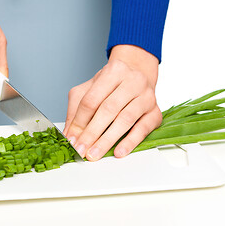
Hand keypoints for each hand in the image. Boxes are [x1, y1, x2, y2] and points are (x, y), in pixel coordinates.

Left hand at [64, 45, 161, 160]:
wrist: (139, 75)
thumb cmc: (112, 85)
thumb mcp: (89, 89)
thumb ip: (76, 109)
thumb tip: (69, 135)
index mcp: (113, 72)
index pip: (91, 99)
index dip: (79, 122)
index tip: (71, 139)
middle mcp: (133, 81)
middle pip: (108, 109)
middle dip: (91, 133)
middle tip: (81, 150)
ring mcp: (147, 96)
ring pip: (125, 119)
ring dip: (107, 140)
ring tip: (95, 153)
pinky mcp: (156, 112)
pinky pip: (143, 129)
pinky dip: (130, 142)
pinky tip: (119, 151)